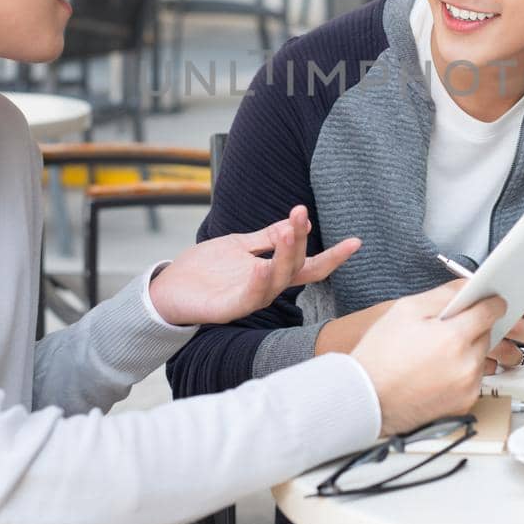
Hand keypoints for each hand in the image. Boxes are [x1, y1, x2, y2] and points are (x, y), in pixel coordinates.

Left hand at [148, 206, 359, 326]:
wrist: (167, 287)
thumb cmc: (203, 269)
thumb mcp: (238, 245)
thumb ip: (267, 237)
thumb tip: (298, 223)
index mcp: (270, 272)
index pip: (309, 265)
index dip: (333, 256)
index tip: (356, 241)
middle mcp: (264, 287)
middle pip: (296, 268)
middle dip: (301, 242)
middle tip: (300, 215)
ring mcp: (248, 299)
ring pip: (277, 282)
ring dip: (286, 257)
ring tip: (290, 232)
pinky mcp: (227, 309)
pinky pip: (249, 298)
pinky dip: (258, 283)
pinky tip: (262, 267)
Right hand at [349, 281, 505, 435]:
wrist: (365, 399)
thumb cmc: (379, 356)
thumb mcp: (405, 310)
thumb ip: (443, 294)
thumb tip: (467, 287)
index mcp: (453, 338)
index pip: (491, 311)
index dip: (490, 302)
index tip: (489, 301)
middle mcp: (466, 365)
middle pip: (486, 335)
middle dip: (470, 329)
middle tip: (442, 331)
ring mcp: (467, 388)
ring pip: (479, 358)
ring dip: (465, 353)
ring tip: (433, 355)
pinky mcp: (464, 405)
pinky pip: (472, 380)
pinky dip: (460, 374)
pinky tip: (435, 373)